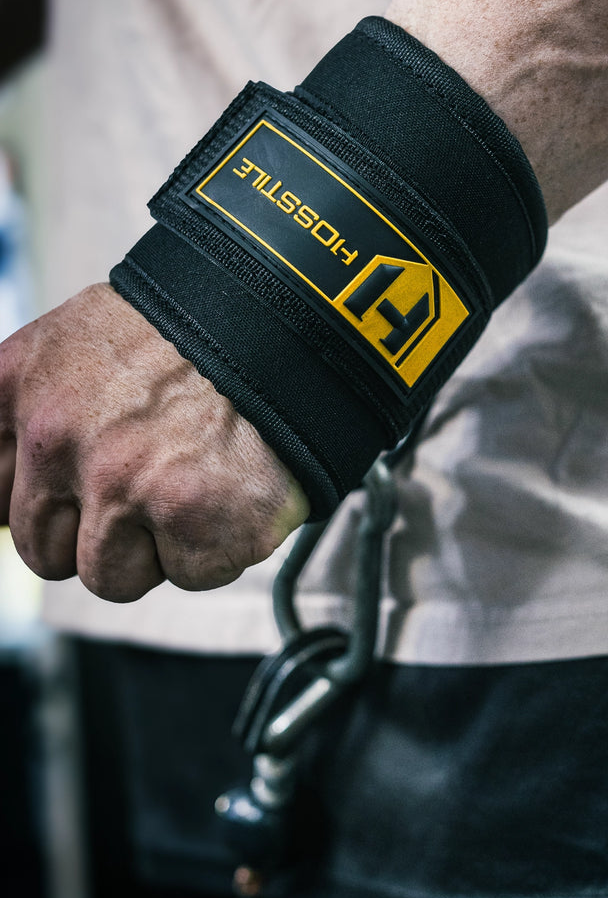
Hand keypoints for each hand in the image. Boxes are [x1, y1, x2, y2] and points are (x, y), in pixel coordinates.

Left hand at [0, 283, 308, 600]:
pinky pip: (188, 576)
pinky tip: (229, 488)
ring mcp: (123, 486)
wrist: (288, 319)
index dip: (37, 503)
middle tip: (149, 479)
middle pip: (43, 549)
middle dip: (96, 531)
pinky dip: (217, 546)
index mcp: (19, 387)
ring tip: (193, 479)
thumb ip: (32, 411)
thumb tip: (8, 494)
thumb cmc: (196, 332)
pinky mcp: (192, 524)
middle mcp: (58, 438)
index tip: (69, 497)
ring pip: (109, 578)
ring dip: (155, 547)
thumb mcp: (79, 342)